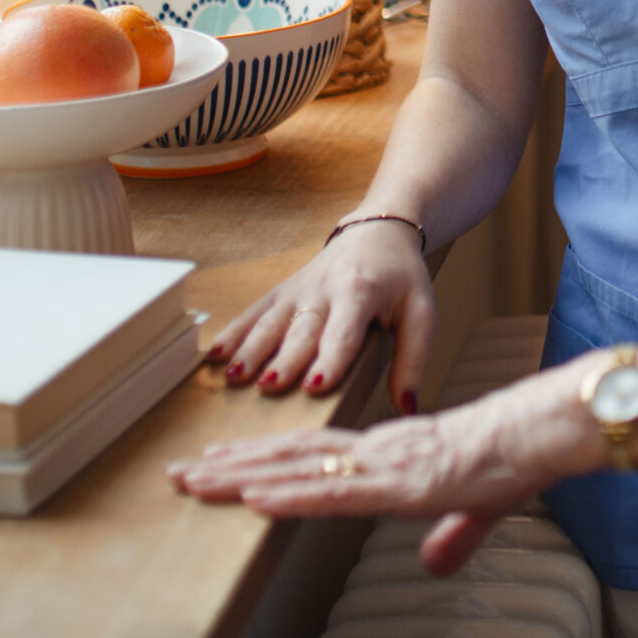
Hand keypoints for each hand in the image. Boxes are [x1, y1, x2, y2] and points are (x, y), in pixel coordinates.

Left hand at [168, 366, 602, 571]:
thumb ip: (452, 535)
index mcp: (391, 453)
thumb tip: (435, 564)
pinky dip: (289, 494)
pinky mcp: (398, 482)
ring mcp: (383, 464)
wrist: (541, 433)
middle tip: (179, 469)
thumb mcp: (477, 509)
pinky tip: (253, 496)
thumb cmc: (515, 459)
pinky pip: (333, 492)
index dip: (263, 456)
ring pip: (298, 468)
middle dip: (231, 463)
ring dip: (241, 475)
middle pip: (290, 455)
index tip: (219, 460)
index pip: (314, 454)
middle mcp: (376, 451)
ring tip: (194, 480)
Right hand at [206, 218, 433, 405]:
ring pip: (271, 322)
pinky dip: (234, 332)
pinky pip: (255, 311)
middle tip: (267, 387)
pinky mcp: (283, 290)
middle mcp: (325, 290)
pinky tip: (215, 355)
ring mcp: (299, 290)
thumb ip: (414, 359)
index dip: (330, 358)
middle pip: (302, 331)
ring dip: (251, 349)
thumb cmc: (401, 278)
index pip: (344, 332)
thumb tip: (408, 406)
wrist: (378, 231)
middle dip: (284, 359)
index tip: (314, 385)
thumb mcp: (421, 312)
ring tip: (234, 375)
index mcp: (362, 294)